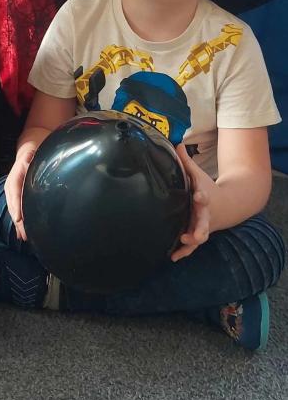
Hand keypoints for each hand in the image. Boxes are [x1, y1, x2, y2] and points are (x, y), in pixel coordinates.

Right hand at [4, 147, 35, 241]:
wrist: (28, 149)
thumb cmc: (34, 152)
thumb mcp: (33, 155)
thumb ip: (32, 163)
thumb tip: (35, 170)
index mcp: (15, 177)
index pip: (15, 194)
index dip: (16, 207)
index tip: (19, 219)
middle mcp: (11, 186)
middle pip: (13, 206)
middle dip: (18, 221)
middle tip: (25, 235)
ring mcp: (11, 192)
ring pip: (13, 210)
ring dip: (18, 224)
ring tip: (24, 237)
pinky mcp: (15, 196)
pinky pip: (15, 210)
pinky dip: (18, 222)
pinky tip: (21, 233)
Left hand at [170, 143, 214, 261]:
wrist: (228, 205)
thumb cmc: (207, 187)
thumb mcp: (198, 174)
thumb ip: (186, 161)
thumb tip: (175, 142)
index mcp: (204, 196)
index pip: (203, 195)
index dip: (201, 195)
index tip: (199, 195)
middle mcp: (205, 214)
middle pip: (204, 222)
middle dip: (200, 228)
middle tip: (194, 233)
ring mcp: (202, 225)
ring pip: (199, 236)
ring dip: (192, 241)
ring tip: (184, 241)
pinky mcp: (198, 233)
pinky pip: (191, 246)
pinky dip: (184, 251)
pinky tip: (172, 257)